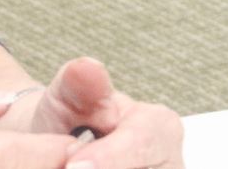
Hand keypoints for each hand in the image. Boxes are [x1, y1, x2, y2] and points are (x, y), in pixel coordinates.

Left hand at [0, 60, 181, 168]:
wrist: (58, 147)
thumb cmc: (67, 122)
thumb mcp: (67, 98)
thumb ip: (78, 86)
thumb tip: (88, 68)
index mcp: (160, 127)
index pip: (143, 144)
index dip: (109, 158)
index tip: (73, 166)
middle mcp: (169, 164)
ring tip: (63, 167)